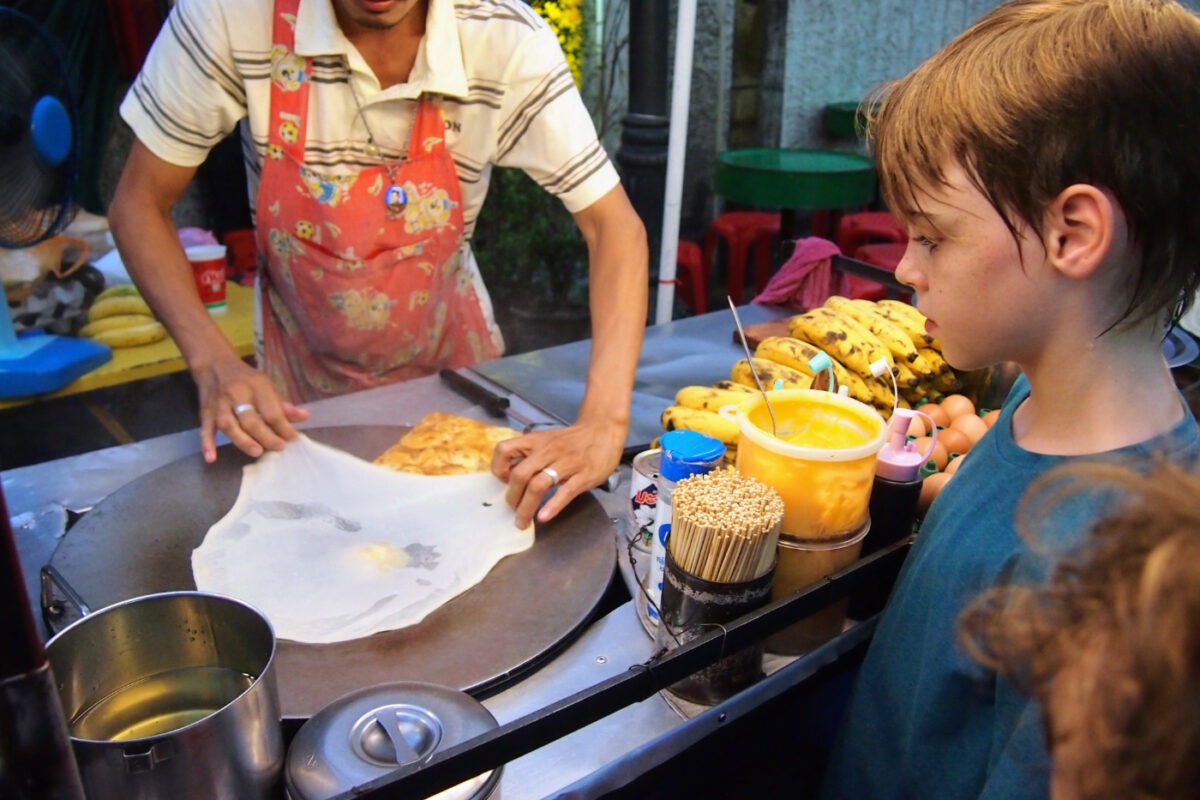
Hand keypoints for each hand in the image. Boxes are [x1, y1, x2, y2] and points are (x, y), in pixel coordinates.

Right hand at [192, 356, 308, 462]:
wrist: (214, 363)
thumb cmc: (245, 378)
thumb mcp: (266, 385)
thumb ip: (282, 404)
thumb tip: (304, 417)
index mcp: (256, 386)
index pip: (271, 411)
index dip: (284, 427)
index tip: (292, 438)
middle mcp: (236, 394)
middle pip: (250, 420)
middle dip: (265, 436)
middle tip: (278, 447)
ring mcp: (219, 404)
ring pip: (228, 425)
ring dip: (242, 441)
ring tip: (257, 452)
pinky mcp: (205, 411)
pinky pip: (205, 428)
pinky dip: (207, 443)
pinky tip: (211, 458)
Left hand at [492, 418, 625, 527]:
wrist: (603, 430)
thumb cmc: (572, 440)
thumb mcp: (547, 440)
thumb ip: (529, 455)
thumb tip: (509, 477)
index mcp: (536, 441)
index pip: (504, 450)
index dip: (499, 469)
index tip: (504, 482)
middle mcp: (548, 450)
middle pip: (520, 474)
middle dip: (512, 497)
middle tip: (512, 510)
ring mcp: (567, 462)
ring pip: (539, 485)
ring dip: (526, 507)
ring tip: (523, 521)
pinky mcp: (584, 475)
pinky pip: (565, 492)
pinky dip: (552, 506)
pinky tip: (544, 517)